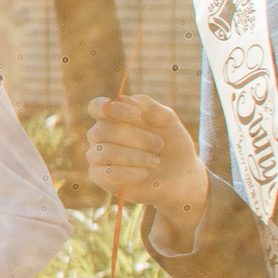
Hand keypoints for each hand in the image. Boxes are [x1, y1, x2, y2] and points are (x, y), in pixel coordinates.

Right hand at [86, 94, 209, 253]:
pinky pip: (106, 173)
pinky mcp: (100, 177)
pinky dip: (129, 172)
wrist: (181, 176)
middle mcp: (100, 135)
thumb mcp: (167, 121)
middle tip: (159, 144)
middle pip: (101, 131)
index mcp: (113, 118)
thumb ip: (149, 107)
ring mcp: (97, 156)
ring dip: (134, 156)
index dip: (113, 109)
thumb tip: (124, 99)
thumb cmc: (172, 145)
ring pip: (103, 152)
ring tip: (155, 161)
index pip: (97, 107)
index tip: (136, 115)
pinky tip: (145, 173)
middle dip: (134, 137)